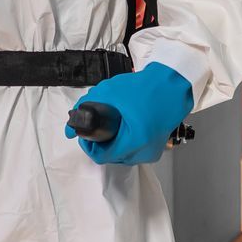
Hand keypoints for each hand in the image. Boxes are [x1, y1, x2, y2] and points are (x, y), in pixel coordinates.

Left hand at [66, 62, 193, 165]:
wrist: (173, 84)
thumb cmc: (146, 87)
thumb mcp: (108, 93)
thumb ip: (84, 108)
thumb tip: (69, 128)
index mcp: (135, 141)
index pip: (101, 156)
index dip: (89, 144)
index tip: (86, 133)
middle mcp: (145, 151)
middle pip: (111, 157)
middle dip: (101, 143)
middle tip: (99, 125)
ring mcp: (152, 151)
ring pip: (122, 156)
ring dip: (113, 143)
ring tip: (113, 124)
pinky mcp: (156, 148)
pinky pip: (134, 151)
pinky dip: (125, 142)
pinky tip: (124, 128)